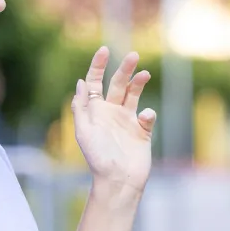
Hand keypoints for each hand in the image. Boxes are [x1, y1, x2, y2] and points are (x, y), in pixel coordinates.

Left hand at [72, 47, 154, 194]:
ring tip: (144, 74)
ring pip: (134, 94)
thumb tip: (82, 82)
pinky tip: (145, 119)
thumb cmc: (98, 158)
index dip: (98, 65)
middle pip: (118, 84)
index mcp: (95, 111)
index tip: (104, 50)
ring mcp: (128, 121)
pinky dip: (148, 114)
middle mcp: (111, 113)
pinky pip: (147, 116)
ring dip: (138, 82)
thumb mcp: (83, 131)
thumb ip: (81, 106)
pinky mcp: (142, 131)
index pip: (95, 82)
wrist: (118, 180)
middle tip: (133, 55)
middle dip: (124, 68)